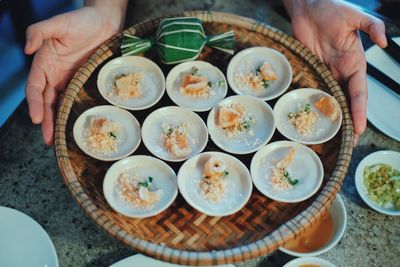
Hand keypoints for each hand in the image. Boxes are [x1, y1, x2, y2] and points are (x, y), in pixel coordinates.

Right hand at [25, 5, 123, 144]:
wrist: (105, 22)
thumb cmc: (81, 20)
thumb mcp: (58, 23)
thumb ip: (39, 32)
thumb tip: (27, 49)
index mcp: (45, 64)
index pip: (35, 88)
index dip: (34, 103)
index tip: (35, 118)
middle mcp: (55, 75)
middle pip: (46, 102)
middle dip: (46, 121)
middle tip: (49, 139)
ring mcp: (70, 80)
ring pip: (61, 105)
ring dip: (58, 122)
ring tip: (59, 140)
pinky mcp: (85, 82)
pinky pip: (78, 100)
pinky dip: (74, 113)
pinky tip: (75, 126)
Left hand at [284, 0, 386, 143]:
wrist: (307, 6)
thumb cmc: (331, 8)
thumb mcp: (355, 16)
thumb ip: (372, 26)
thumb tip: (385, 42)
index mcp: (354, 63)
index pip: (359, 93)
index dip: (360, 111)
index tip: (360, 129)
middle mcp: (340, 71)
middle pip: (345, 101)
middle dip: (348, 121)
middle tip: (347, 141)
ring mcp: (324, 71)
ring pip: (330, 98)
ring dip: (332, 115)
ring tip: (331, 135)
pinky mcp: (310, 68)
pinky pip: (313, 88)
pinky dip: (314, 102)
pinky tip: (312, 116)